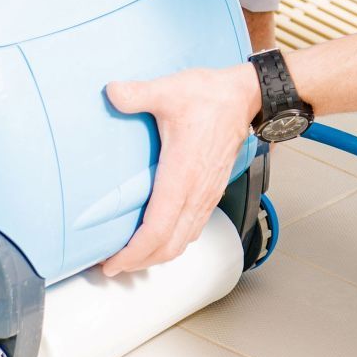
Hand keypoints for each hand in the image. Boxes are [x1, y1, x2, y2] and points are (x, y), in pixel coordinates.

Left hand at [102, 63, 260, 274]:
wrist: (244, 98)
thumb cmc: (210, 97)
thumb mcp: (169, 90)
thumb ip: (138, 93)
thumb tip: (112, 92)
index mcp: (182, 175)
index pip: (157, 230)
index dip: (134, 253)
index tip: (112, 261)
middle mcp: (196, 192)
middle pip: (168, 247)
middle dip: (140, 262)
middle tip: (112, 266)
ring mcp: (206, 195)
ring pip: (182, 242)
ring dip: (156, 256)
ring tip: (131, 257)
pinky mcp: (211, 192)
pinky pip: (192, 230)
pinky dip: (172, 243)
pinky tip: (159, 238)